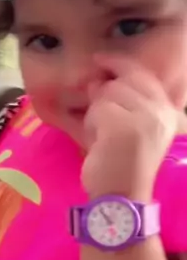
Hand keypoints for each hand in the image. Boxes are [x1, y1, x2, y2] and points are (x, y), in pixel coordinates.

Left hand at [81, 54, 177, 199]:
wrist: (120, 200)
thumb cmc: (121, 169)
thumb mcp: (130, 131)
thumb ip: (122, 104)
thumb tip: (98, 81)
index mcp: (167, 113)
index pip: (143, 75)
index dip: (120, 64)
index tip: (102, 59)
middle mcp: (160, 112)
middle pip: (122, 81)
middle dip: (104, 96)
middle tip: (102, 121)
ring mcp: (144, 117)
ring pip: (106, 94)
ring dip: (96, 114)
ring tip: (102, 138)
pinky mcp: (123, 125)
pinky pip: (97, 109)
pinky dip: (91, 125)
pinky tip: (97, 142)